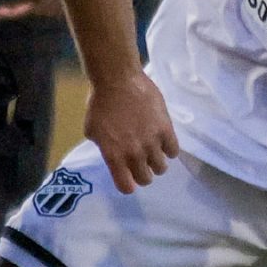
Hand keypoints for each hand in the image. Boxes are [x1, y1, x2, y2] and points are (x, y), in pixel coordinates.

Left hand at [83, 70, 177, 193]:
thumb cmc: (99, 102)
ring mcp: (152, 142)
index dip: (127, 184)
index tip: (128, 177)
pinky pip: (174, 151)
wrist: (117, 79)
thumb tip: (112, 152)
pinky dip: (169, 149)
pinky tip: (164, 141)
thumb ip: (103, 147)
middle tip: (142, 163)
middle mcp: (134, 154)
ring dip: (157, 162)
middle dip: (143, 173)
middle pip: (146, 179)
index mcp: (114, 156)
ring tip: (154, 151)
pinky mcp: (166, 129)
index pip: (126, 186)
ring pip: (162, 167)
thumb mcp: (92, 130)